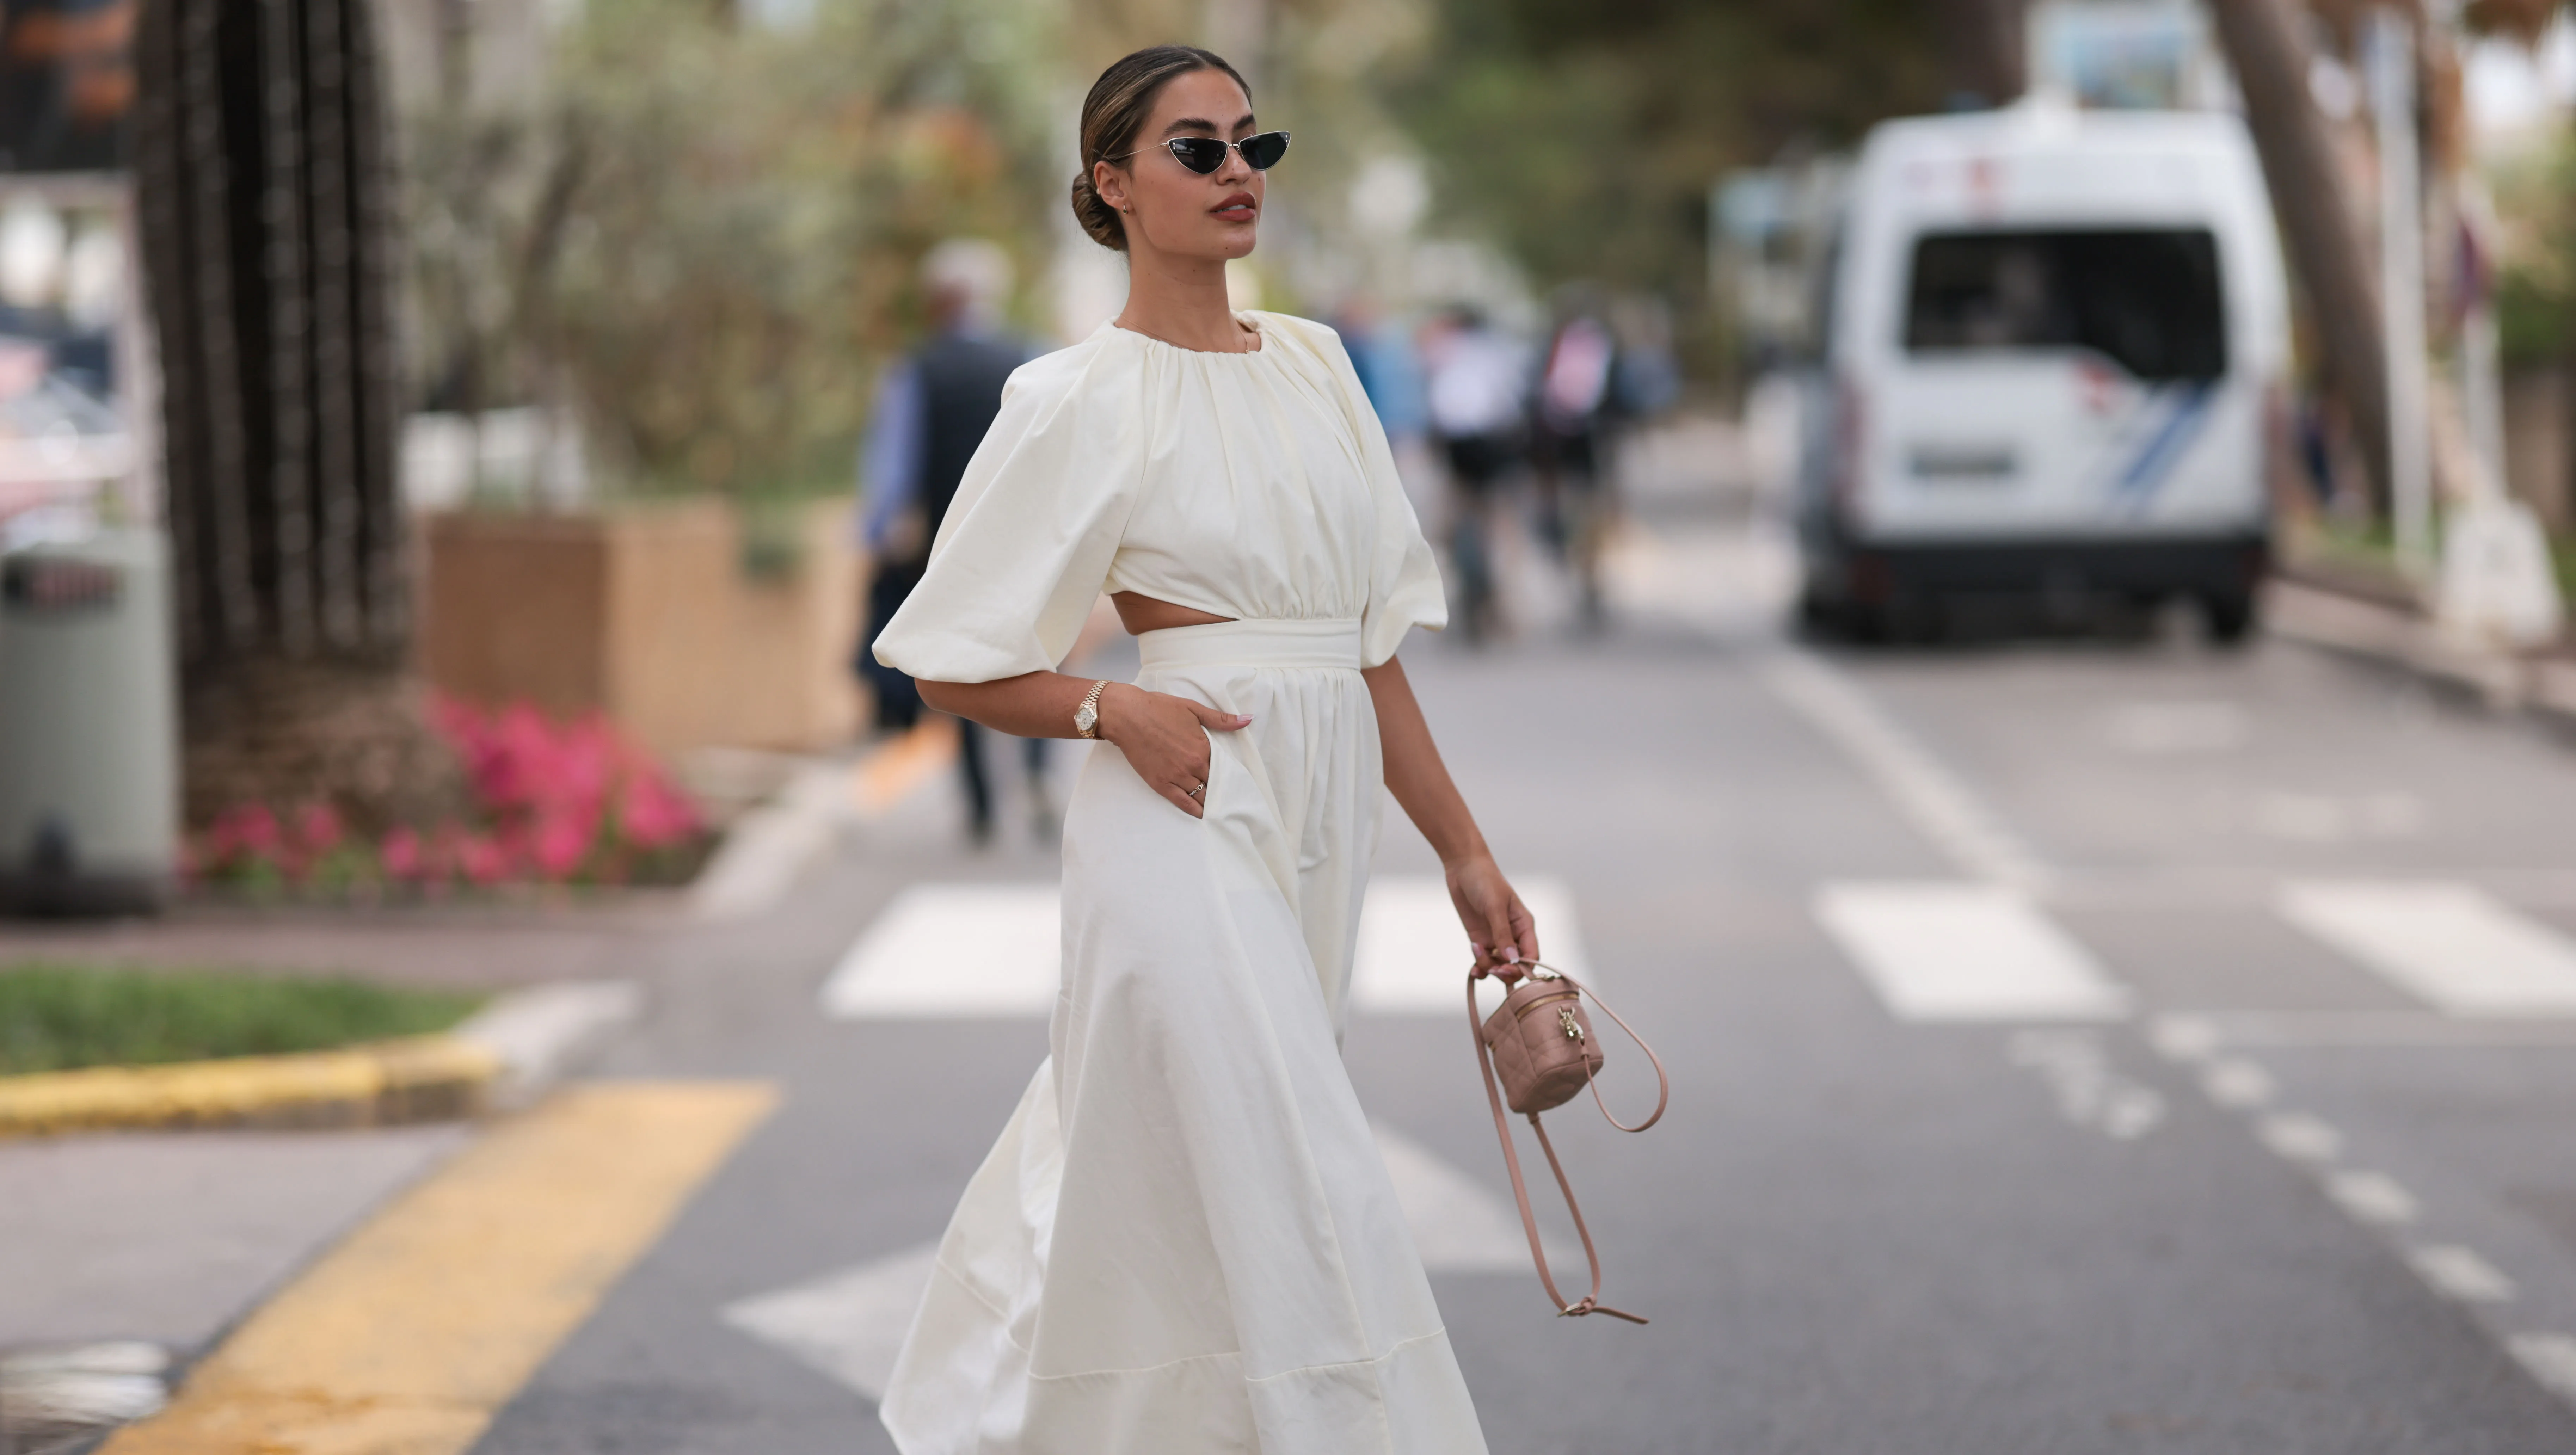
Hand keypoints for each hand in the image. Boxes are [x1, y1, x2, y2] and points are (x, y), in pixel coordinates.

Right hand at [1096, 682, 1249, 818]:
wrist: (1128, 716)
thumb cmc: (1159, 708)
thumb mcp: (1193, 709)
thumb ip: (1221, 719)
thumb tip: (1248, 719)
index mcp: (1203, 747)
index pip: (1223, 766)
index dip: (1228, 772)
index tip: (1235, 778)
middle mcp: (1193, 765)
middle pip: (1214, 783)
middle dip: (1221, 788)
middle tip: (1231, 797)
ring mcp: (1177, 777)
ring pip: (1201, 796)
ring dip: (1211, 801)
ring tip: (1221, 808)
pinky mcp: (1161, 784)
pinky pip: (1183, 802)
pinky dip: (1195, 810)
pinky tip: (1202, 814)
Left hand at [1447, 853, 1536, 976]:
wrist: (1463, 867)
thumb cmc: (1485, 880)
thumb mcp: (1494, 906)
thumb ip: (1502, 933)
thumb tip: (1511, 959)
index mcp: (1524, 925)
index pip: (1531, 955)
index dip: (1522, 967)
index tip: (1506, 969)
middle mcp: (1512, 935)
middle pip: (1516, 965)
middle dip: (1505, 971)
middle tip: (1492, 968)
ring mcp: (1496, 938)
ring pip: (1498, 965)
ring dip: (1488, 967)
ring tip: (1476, 951)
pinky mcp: (1480, 939)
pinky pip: (1484, 961)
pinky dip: (1480, 967)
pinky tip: (1472, 968)